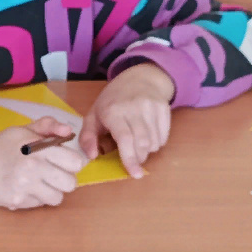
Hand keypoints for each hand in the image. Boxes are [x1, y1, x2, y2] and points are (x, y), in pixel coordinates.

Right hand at [0, 116, 87, 208]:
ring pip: (58, 198)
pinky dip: (35, 199)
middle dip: (64, 179)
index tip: (63, 161)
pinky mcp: (16, 202)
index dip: (71, 162)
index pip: (75, 162)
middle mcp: (33, 168)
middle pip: (70, 183)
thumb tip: (69, 132)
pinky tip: (24, 189)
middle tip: (53, 174)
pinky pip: (40, 205)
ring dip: (52, 192)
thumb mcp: (21, 130)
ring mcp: (25, 187)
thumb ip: (47, 127)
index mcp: (37, 148)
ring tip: (40, 184)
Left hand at [80, 63, 176, 177]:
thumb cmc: (113, 100)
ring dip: (147, 151)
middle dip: (139, 157)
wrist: (140, 78)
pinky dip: (157, 143)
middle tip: (133, 157)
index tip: (134, 174)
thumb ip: (88, 137)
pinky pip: (164, 137)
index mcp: (113, 111)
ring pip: (154, 142)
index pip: (125, 139)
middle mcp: (134, 108)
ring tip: (138, 143)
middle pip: (142, 143)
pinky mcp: (164, 108)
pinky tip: (148, 135)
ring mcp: (151, 107)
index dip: (130, 159)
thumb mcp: (93, 115)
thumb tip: (92, 156)